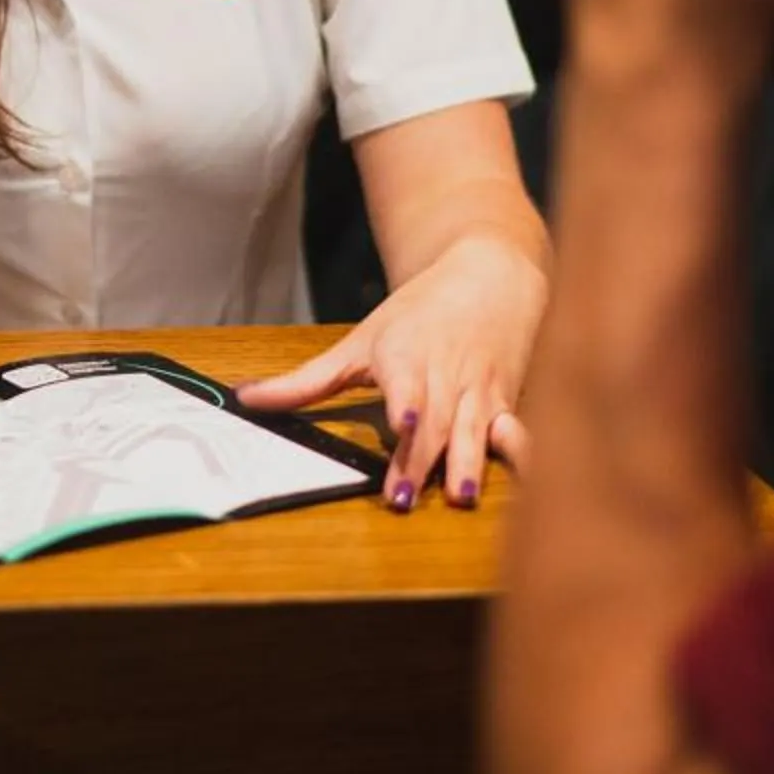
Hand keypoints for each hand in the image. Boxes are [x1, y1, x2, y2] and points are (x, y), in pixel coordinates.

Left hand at [239, 235, 548, 509]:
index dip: (406, 404)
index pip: (406, 384)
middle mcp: (444, 375)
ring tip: (461, 496)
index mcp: (404, 357)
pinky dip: (524, 452)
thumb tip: (245, 401)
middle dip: (420, 459)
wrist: (490, 276)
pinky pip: (519, 430)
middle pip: (434, 421)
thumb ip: (305, 382)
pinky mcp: (508, 401)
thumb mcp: (359, 342)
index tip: (403, 423)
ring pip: (475, 429)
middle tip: (401, 497)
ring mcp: (479, 390)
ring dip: (468, 463)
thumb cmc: (418, 314)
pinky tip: (528, 478)